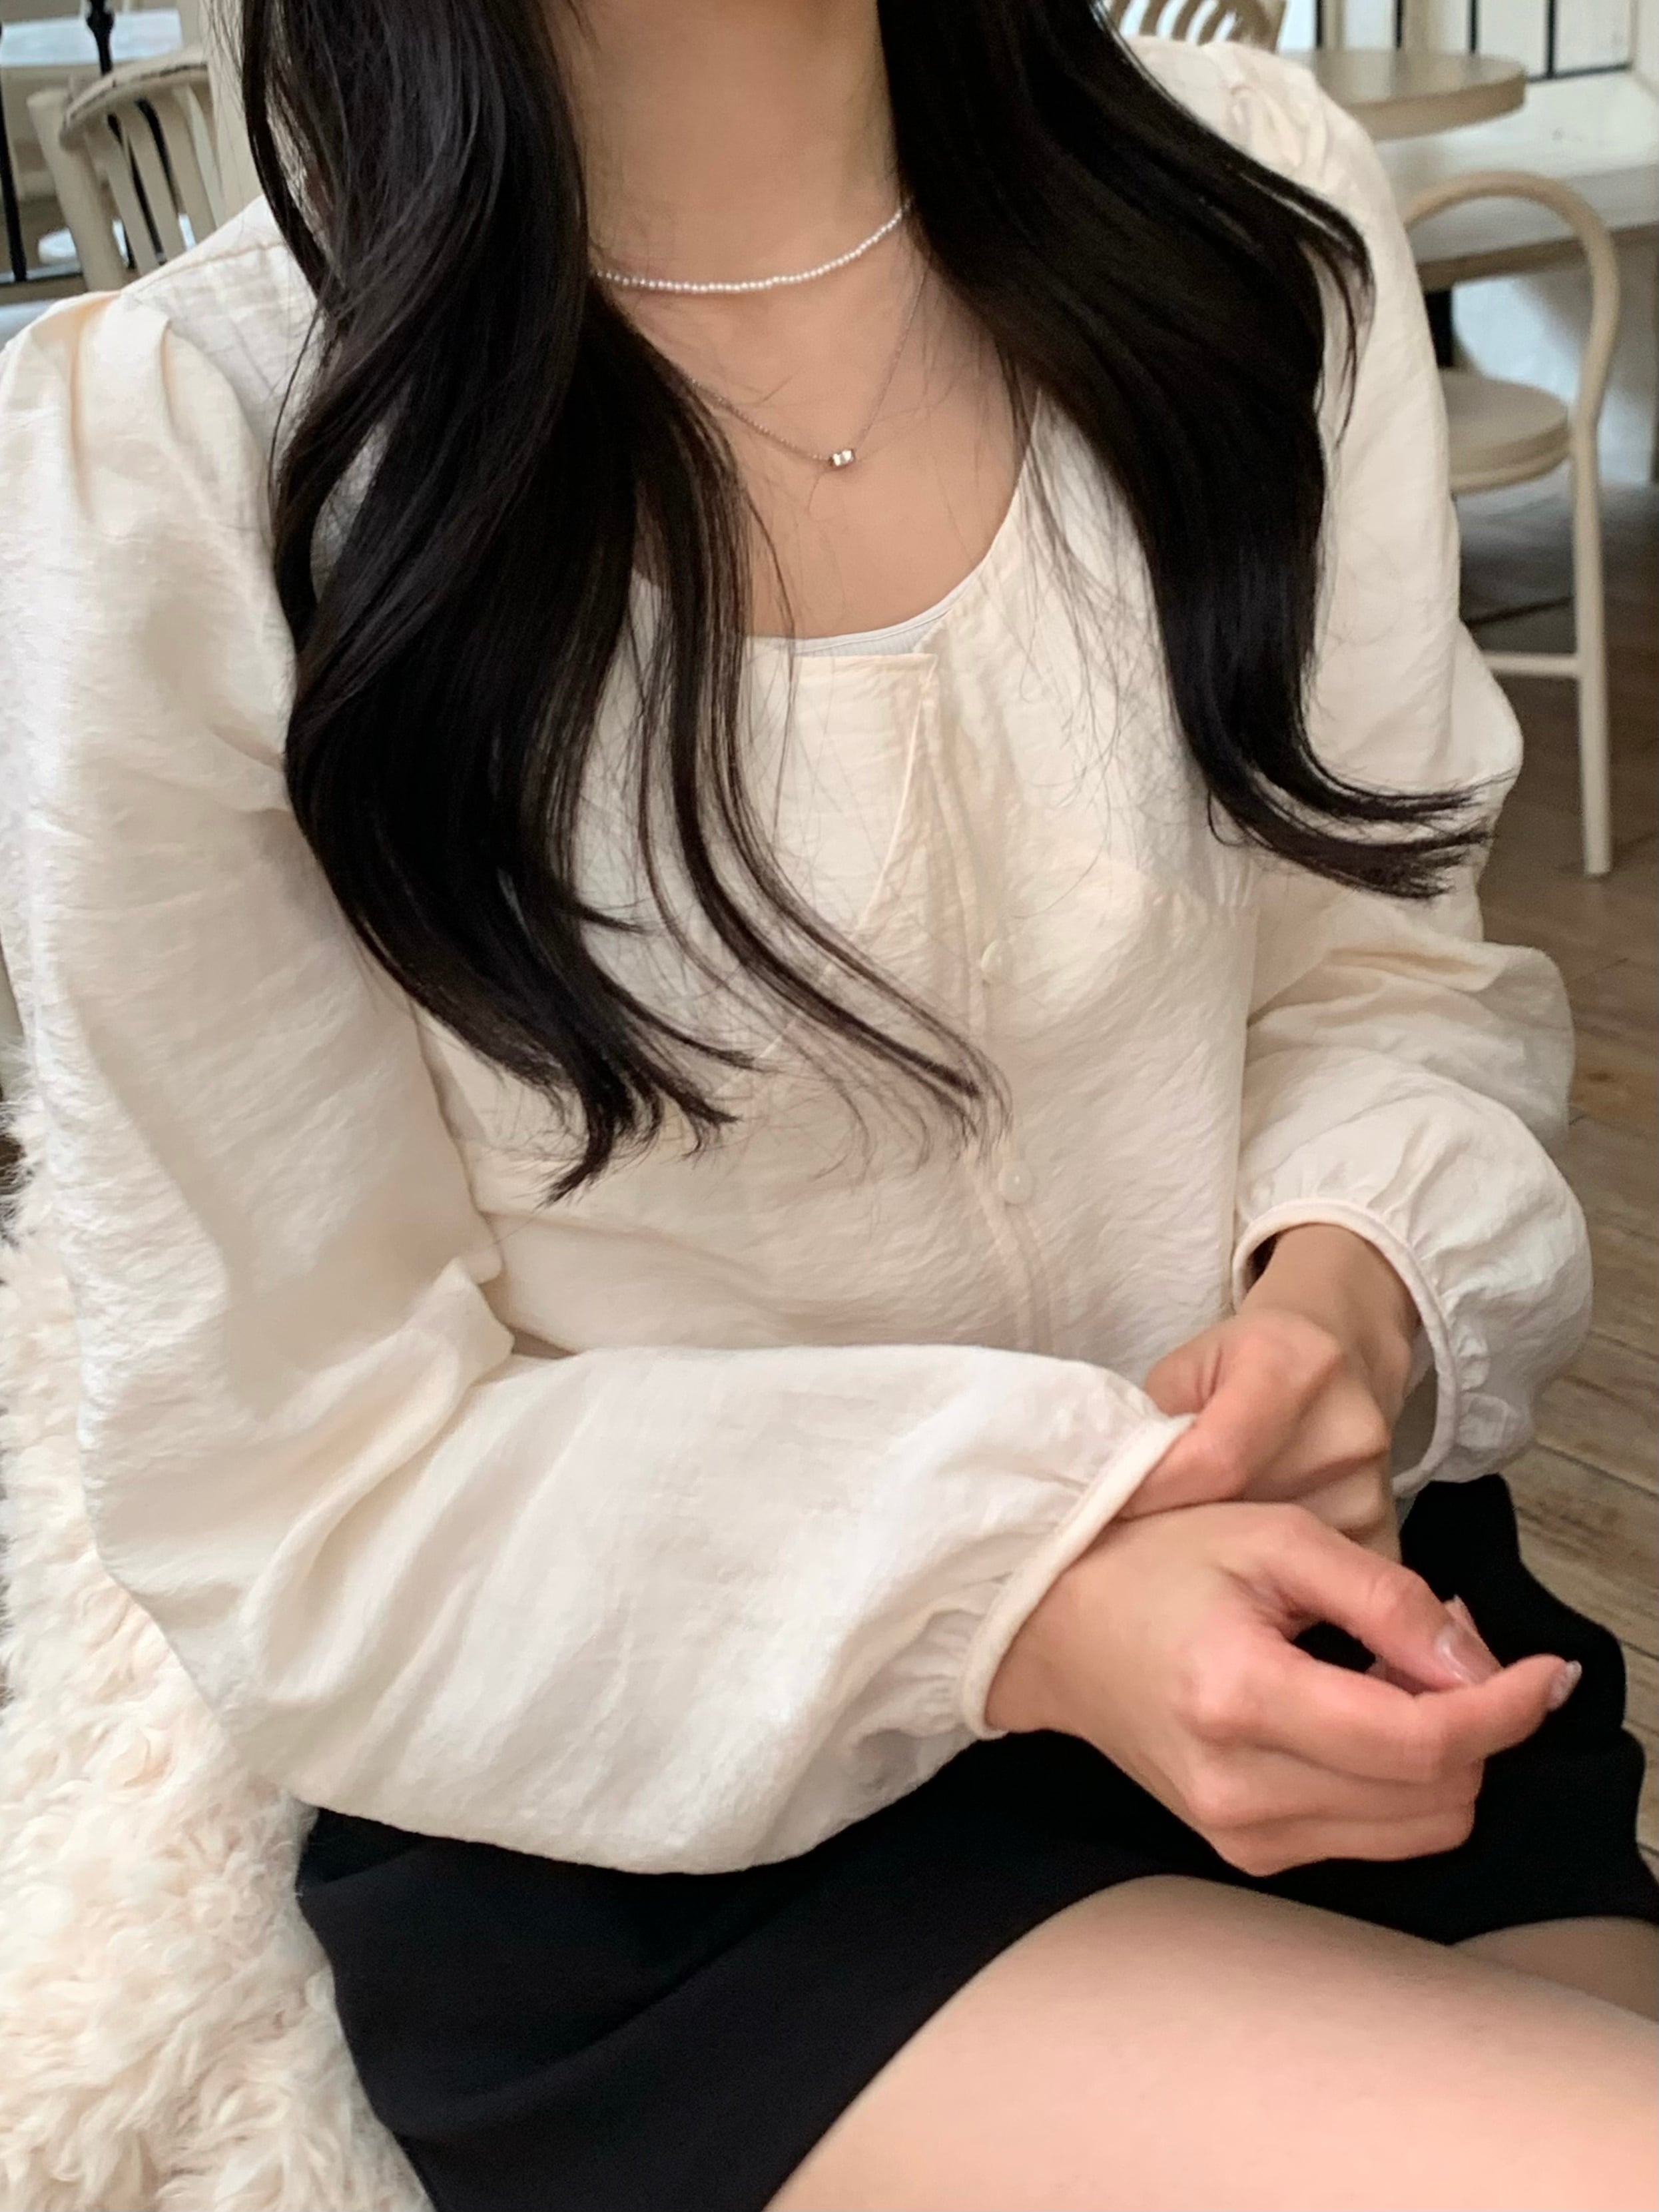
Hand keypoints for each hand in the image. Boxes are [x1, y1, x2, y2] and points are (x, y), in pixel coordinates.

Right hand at [985, 1502, 1576, 1874]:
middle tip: (1442, 1639)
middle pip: (1435, 1798)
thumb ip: (1387, 1598)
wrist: (1054, 1627)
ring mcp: (1239, 1833)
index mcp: (1239, 1697)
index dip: (1506, 1708)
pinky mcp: (1245, 1851)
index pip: (1420, 1741)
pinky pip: (1372, 1835)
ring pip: (1417, 1829)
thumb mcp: (1276, 1539)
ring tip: (1395, 1669)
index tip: (1547, 1669)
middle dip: (1476, 1724)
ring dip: (1441, 1755)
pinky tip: (1359, 1709)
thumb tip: (1480, 1665)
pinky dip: (1396, 1779)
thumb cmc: (1156, 1562)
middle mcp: (1238, 1788)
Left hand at [1127, 1225, 1420, 1555]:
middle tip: (1138, 1545)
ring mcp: (1372, 1481)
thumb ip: (1158, 1424)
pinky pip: (1318, 1575)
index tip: (1111, 1514)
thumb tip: (1118, 1496)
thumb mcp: (1189, 1367)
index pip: (1214, 1458)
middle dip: (1183, 1532)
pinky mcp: (1386, 1526)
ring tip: (1185, 1555)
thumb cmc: (1247, 1357)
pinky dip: (1273, 1580)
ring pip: (1279, 1552)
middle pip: (1247, 1510)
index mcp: (1288, 1367)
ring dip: (1225, 1561)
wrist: (1342, 1349)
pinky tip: (1241, 1572)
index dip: (1155, 1493)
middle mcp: (1342, 1426)